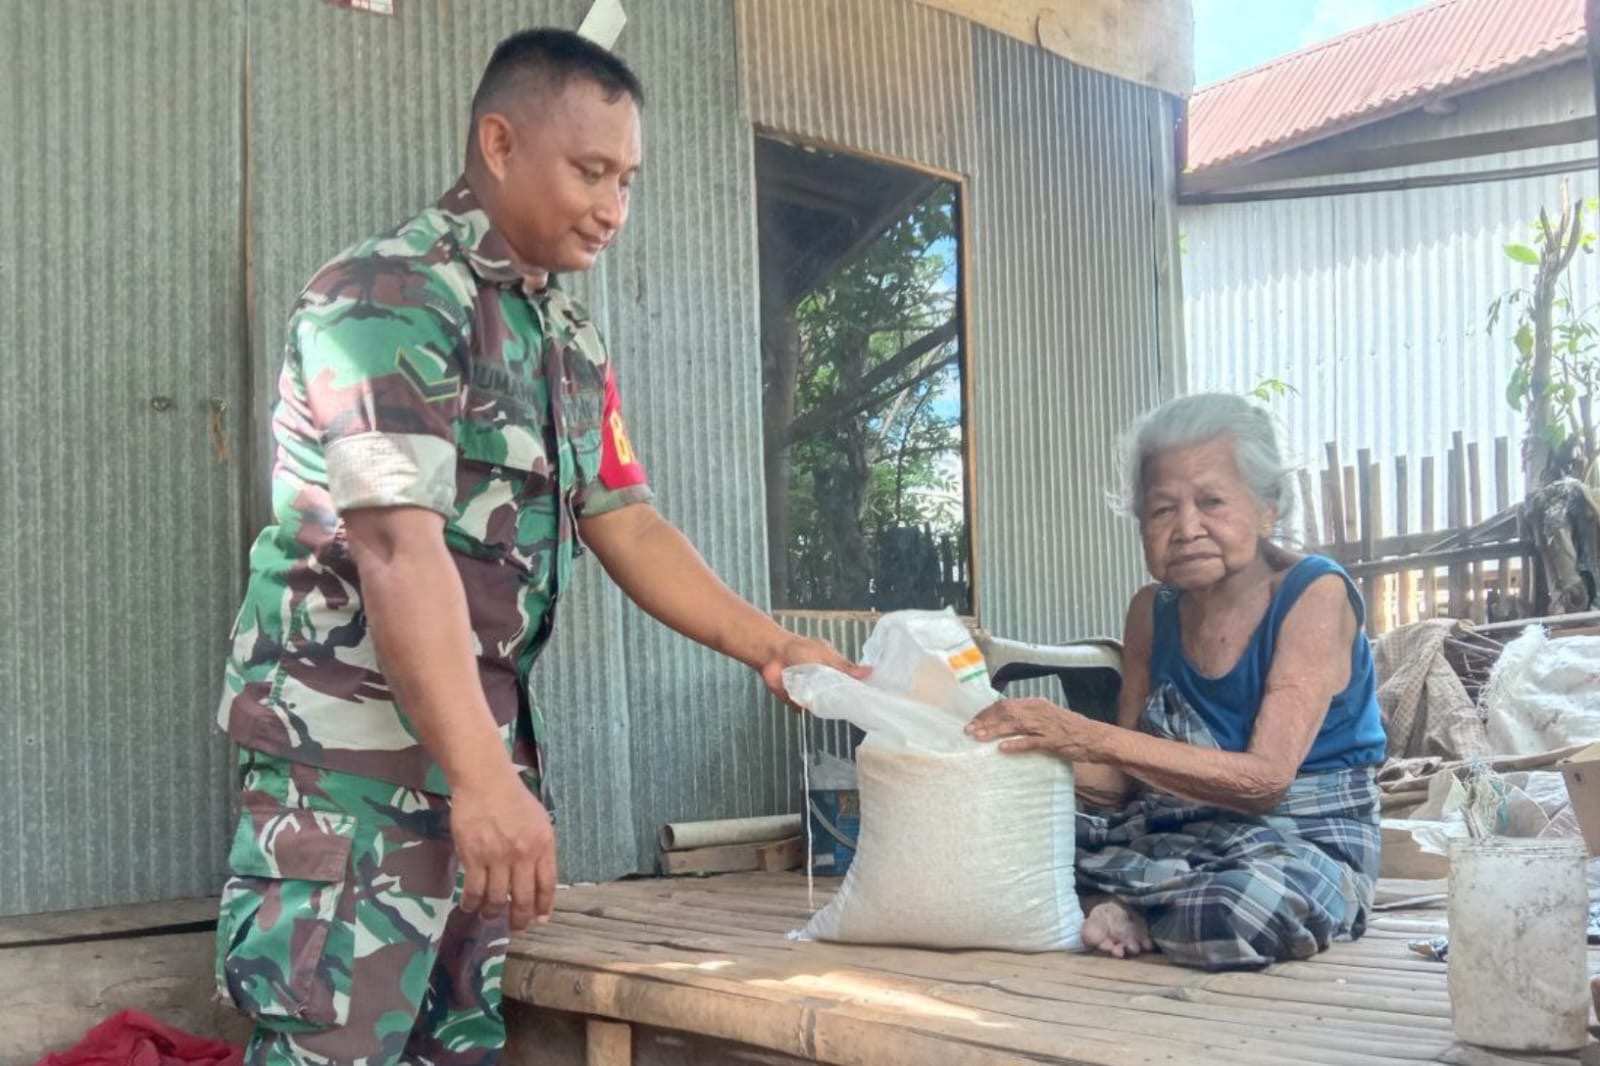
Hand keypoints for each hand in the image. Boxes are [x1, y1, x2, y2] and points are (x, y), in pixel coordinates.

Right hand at [449, 767, 557, 931]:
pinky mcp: (473, 856)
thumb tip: (541, 880)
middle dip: (520, 919)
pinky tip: (470, 906)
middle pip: (523, 898)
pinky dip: (471, 903)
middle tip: (516, 928)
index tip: (540, 920)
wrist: (485, 781)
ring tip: (489, 916)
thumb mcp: (540, 821)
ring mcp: (497, 856)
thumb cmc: (514, 799)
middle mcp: (523, 854)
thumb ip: (542, 850)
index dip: (543, 907)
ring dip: (492, 913)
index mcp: (543, 845)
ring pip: (496, 898)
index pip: (547, 885)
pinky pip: (473, 890)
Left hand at [758, 634, 869, 705]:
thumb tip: (869, 671)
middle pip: (838, 699)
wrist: (771, 653)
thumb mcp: (826, 655)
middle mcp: (824, 685)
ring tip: (821, 694)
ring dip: (822, 703)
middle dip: (841, 701)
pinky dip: (806, 707)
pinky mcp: (797, 702)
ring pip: (823, 707)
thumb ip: (845, 666)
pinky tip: (806, 699)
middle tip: (846, 701)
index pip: (850, 686)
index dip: (858, 692)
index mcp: (834, 671)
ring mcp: (811, 694)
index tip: (868, 699)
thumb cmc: (798, 648)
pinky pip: (806, 710)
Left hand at [966, 696, 1107, 759]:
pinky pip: (1030, 741)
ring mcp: (1045, 726)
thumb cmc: (1072, 730)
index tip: (974, 720)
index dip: (987, 712)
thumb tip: (1008, 723)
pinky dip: (1015, 744)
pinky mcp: (1052, 741)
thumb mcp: (1049, 718)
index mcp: (1037, 704)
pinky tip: (1002, 748)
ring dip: (993, 731)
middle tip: (968, 730)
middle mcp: (1039, 711)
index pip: (1006, 704)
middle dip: (985, 720)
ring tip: (977, 738)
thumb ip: (1030, 718)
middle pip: (1005, 711)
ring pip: (1014, 724)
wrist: (1097, 738)